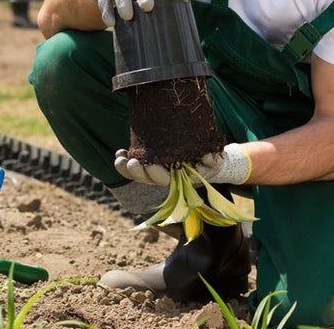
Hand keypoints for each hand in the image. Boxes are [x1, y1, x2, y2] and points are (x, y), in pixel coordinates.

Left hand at [113, 143, 251, 185]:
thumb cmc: (210, 162)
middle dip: (136, 171)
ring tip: (119, 157)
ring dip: (126, 167)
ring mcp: (156, 171)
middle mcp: (164, 177)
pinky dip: (126, 160)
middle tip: (130, 161)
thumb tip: (208, 157)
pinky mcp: (151, 163)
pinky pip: (136, 165)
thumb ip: (212, 160)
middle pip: (146, 179)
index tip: (147, 163)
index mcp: (178, 179)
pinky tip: (119, 153)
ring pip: (138, 174)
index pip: (162, 180)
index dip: (153, 173)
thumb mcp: (215, 161)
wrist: (207, 161)